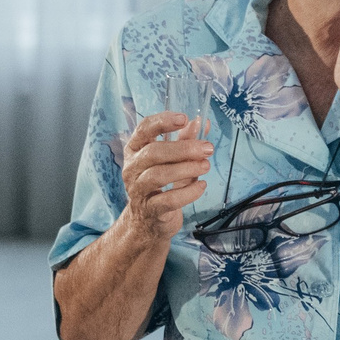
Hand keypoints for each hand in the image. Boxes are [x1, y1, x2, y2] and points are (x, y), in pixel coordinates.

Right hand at [117, 111, 211, 245]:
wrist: (148, 221)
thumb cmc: (160, 184)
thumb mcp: (171, 160)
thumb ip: (184, 140)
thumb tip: (201, 122)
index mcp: (135, 149)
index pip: (143, 129)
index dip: (162, 121)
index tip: (184, 118)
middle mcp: (132, 168)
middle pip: (153, 152)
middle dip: (183, 148)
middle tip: (207, 148)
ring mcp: (137, 190)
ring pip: (158, 175)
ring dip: (186, 169)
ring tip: (205, 166)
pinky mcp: (149, 210)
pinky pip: (168, 200)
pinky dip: (188, 192)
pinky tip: (201, 186)